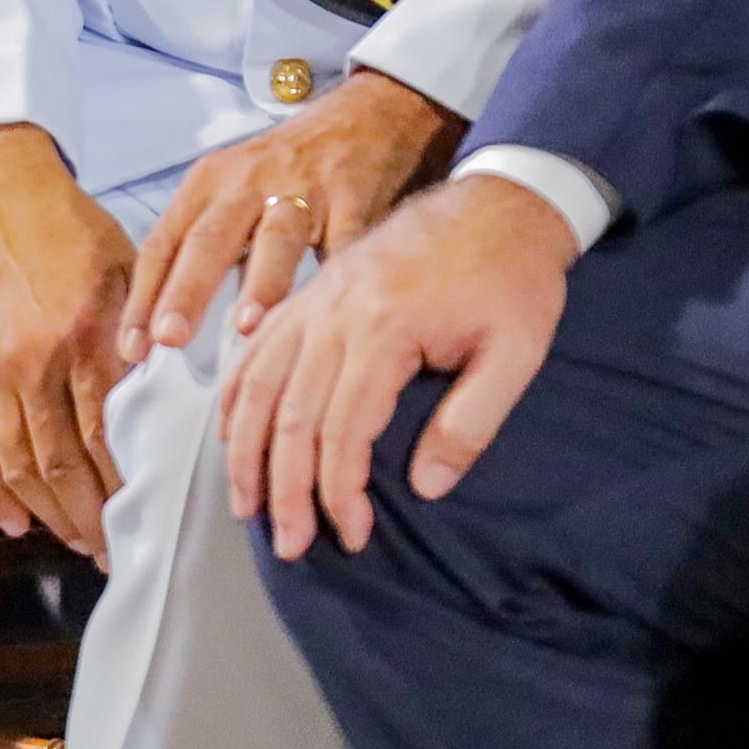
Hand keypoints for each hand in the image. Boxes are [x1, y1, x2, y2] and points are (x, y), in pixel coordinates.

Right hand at [0, 122, 133, 561]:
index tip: (149, 519)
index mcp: (85, 335)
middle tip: (118, 553)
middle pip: (63, 464)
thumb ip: (148, 333)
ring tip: (80, 544)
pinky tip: (18, 522)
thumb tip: (178, 399)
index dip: (126, 487)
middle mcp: (34, 360)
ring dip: (50, 516)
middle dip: (92, 519)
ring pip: (19, 466)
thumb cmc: (72, 229)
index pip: (107, 435)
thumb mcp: (129, 268)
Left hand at [123, 67, 462, 364]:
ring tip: (247, 326)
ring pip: (274, 238)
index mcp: (207, 186)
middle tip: (167, 338)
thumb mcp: (231, 191)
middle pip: (208, 241)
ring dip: (259, 283)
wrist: (360, 116)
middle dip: (185, 291)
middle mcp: (246, 184)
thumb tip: (167, 322)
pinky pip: (344, 241)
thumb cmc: (284, 167)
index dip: (143, 297)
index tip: (131, 347)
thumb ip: (204, 245)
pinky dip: (337, 274)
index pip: (163, 245)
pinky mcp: (351, 197)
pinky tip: (331, 310)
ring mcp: (301, 189)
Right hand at [228, 170, 575, 558]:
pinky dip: (237, 394)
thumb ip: (470, 423)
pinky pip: (257, 348)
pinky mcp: (313, 293)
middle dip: (283, 487)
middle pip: (289, 413)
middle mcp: (335, 313)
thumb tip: (424, 487)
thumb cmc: (512, 280)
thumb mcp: (516, 353)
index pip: (341, 428)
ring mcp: (316, 300)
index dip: (339, 492)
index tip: (352, 537)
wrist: (499, 203)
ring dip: (245, 448)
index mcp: (384, 327)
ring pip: (259, 381)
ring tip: (246, 504)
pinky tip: (232, 431)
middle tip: (290, 545)